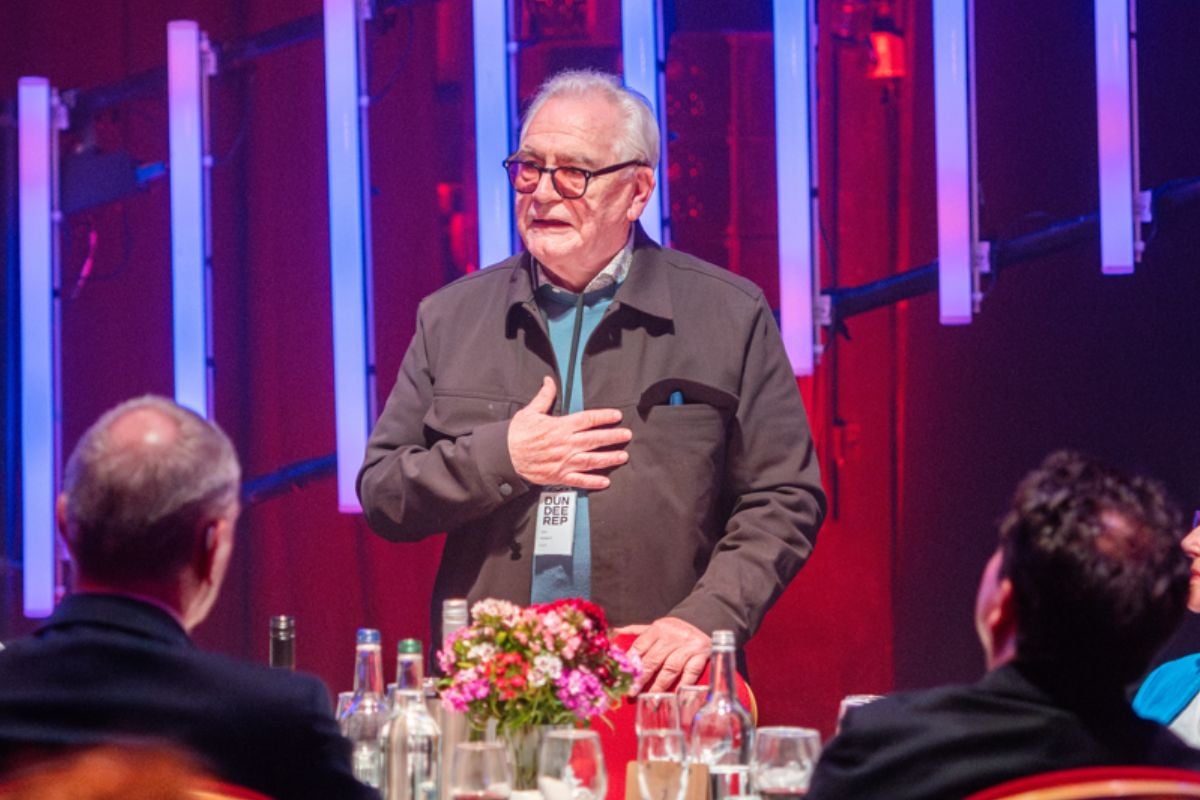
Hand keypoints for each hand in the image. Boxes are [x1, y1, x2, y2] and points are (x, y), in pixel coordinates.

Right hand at [507, 376, 631, 489]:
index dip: (604, 417)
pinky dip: (593, 481)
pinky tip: (605, 481)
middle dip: (613, 437)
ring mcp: (563, 461)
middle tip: (626, 435)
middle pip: (594, 440)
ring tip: (622, 456)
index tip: (616, 416)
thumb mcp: (530, 412)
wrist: (504, 456)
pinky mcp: (558, 476)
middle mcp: (565, 444)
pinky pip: (579, 480)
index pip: (587, 420)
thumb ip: (544, 397)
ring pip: (591, 460)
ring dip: (609, 458)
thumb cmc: (517, 435)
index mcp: (560, 427)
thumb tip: (549, 382)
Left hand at [616, 617, 710, 692]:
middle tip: (632, 693)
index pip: (640, 646)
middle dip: (641, 678)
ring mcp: (688, 646)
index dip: (630, 664)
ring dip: (659, 686)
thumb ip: (636, 631)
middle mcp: (672, 636)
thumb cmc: (675, 630)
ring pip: (670, 668)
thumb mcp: (656, 627)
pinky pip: (691, 673)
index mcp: (658, 628)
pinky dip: (683, 685)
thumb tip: (614, 633)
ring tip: (650, 700)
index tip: (622, 677)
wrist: (703, 621)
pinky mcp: (701, 655)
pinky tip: (675, 696)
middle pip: (653, 659)